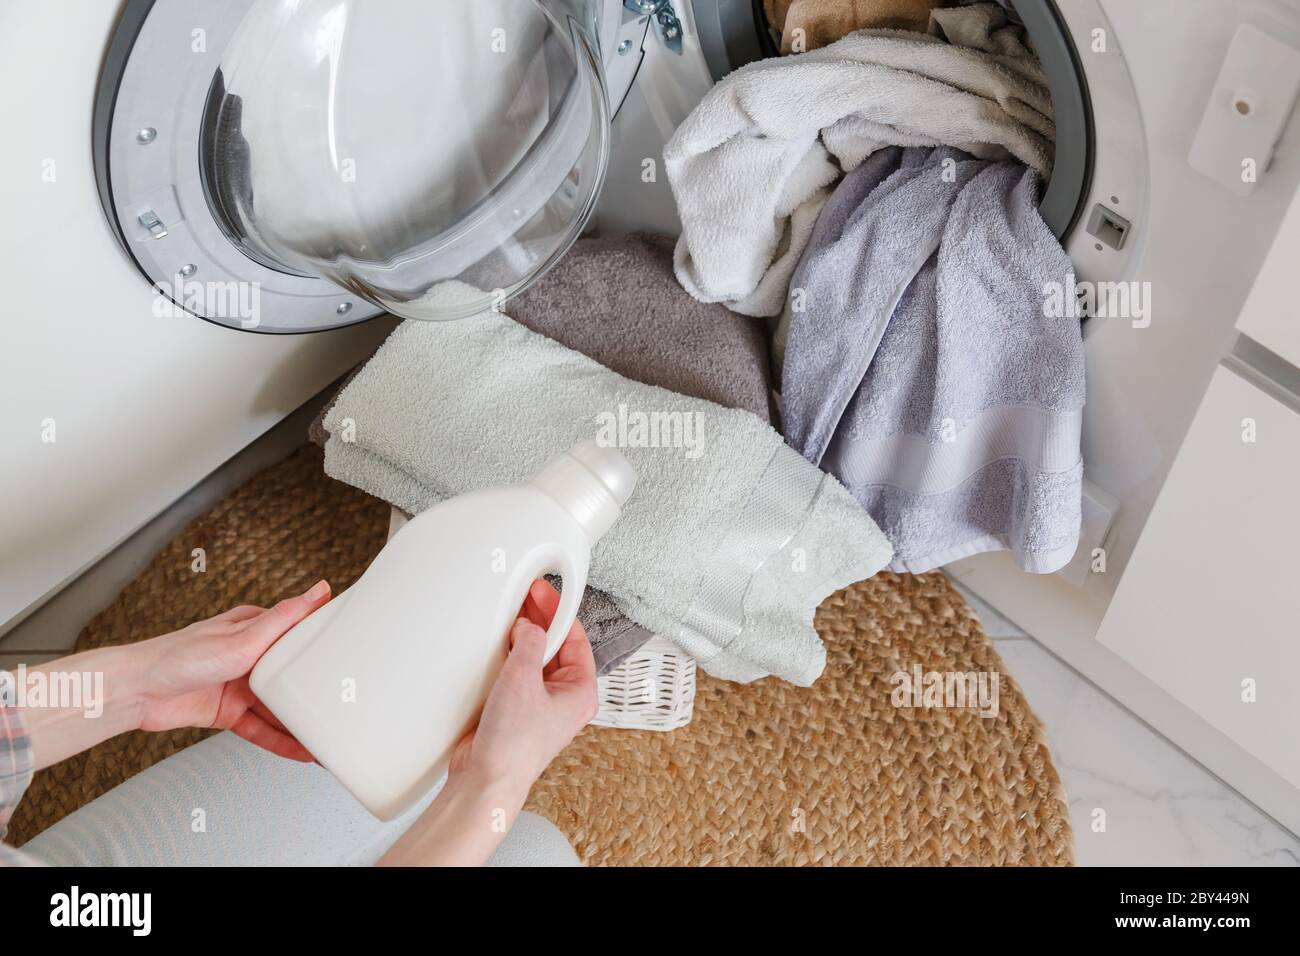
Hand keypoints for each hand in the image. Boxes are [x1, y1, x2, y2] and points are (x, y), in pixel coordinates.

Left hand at [131, 580, 332, 760]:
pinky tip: (301, 751)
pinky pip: (262, 729)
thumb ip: (287, 617)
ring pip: (280, 707)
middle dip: (316, 692)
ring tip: (328, 736)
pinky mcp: (229, 712)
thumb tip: (321, 590)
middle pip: (293, 676)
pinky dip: (282, 741)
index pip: (300, 636)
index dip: (325, 647)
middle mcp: (250, 657)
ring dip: (301, 723)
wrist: (138, 692)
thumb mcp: (245, 634)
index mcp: (257, 630)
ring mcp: (240, 686)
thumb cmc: (181, 655)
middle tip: (344, 705)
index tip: (352, 658)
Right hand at [379, 579, 595, 865]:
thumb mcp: (523, 679)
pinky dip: (506, 656)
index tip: (543, 592)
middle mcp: (563, 698)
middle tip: (526, 595)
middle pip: (555, 646)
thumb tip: (528, 626)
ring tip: (510, 613)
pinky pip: (515, 673)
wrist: (484, 781)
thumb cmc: (513, 745)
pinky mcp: (515, 709)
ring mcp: (539, 704)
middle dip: (540, 620)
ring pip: (533, 658)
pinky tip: (495, 643)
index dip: (558, 612)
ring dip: (521, 637)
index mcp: (580, 691)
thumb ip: (528, 644)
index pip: (575, 638)